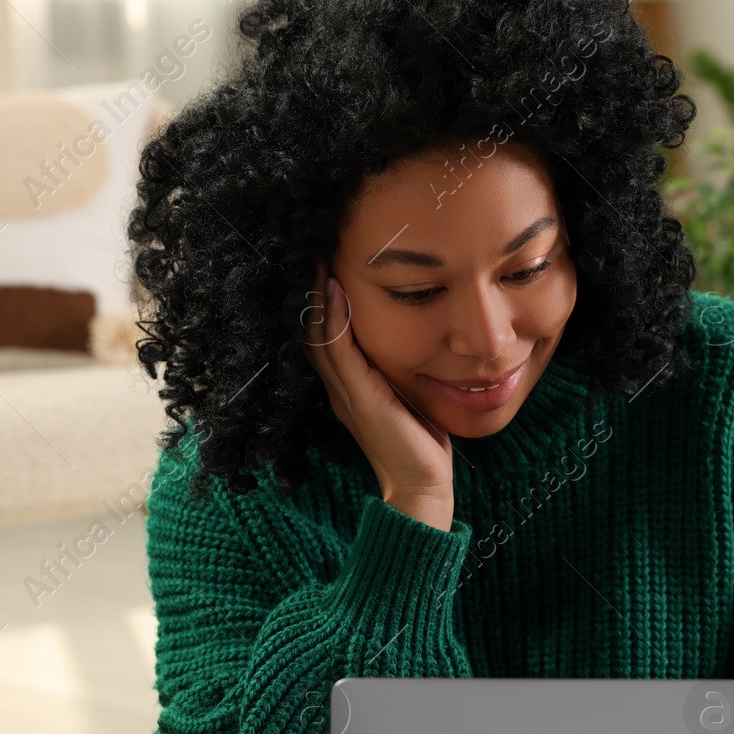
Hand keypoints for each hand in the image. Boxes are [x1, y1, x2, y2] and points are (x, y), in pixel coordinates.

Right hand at [301, 260, 454, 529]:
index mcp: (349, 386)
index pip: (326, 335)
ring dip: (316, 296)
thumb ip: (398, 370)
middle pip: (313, 330)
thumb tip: (418, 335)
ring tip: (317, 260)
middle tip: (314, 249)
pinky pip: (338, 351)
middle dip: (312, 291)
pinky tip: (333, 293)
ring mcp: (345, 392)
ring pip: (319, 335)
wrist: (421, 484)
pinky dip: (333, 320)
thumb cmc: (420, 442)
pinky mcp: (359, 398)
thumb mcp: (406, 395)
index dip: (321, 301)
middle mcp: (340, 387)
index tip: (326, 263)